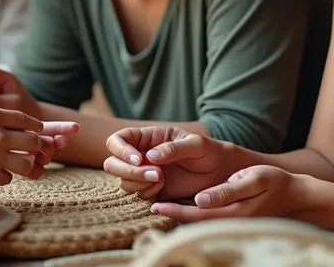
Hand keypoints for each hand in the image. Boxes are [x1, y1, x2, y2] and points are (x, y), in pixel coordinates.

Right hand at [0, 93, 76, 187]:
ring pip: (26, 162)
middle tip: (37, 148)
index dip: (33, 123)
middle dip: (37, 144)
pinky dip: (5, 175)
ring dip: (24, 162)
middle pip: (32, 140)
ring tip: (20, 164)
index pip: (22, 117)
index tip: (37, 128)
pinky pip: (8, 177)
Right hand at [102, 127, 234, 200]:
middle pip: (113, 163)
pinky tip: (162, 188)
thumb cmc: (209, 152)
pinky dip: (146, 192)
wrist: (220, 174)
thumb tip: (150, 155)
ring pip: (123, 180)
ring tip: (161, 179)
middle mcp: (141, 155)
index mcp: (147, 138)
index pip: (118, 140)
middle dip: (128, 170)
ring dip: (138, 182)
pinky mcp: (151, 190)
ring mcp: (144, 173)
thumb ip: (174, 148)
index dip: (121, 150)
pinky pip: (137, 195)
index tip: (139, 158)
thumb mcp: (196, 144)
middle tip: (155, 174)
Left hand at [150, 165, 309, 222]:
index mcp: (234, 212)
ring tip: (162, 204)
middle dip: (174, 213)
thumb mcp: (254, 179)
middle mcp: (232, 221)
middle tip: (151, 205)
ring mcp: (234, 223)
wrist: (297, 196)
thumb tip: (201, 199)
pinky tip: (184, 206)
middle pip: (196, 221)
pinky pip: (211, 219)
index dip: (176, 209)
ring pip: (202, 222)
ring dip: (182, 215)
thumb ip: (228, 190)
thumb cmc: (276, 183)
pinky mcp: (236, 219)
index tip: (157, 205)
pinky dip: (195, 214)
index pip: (197, 214)